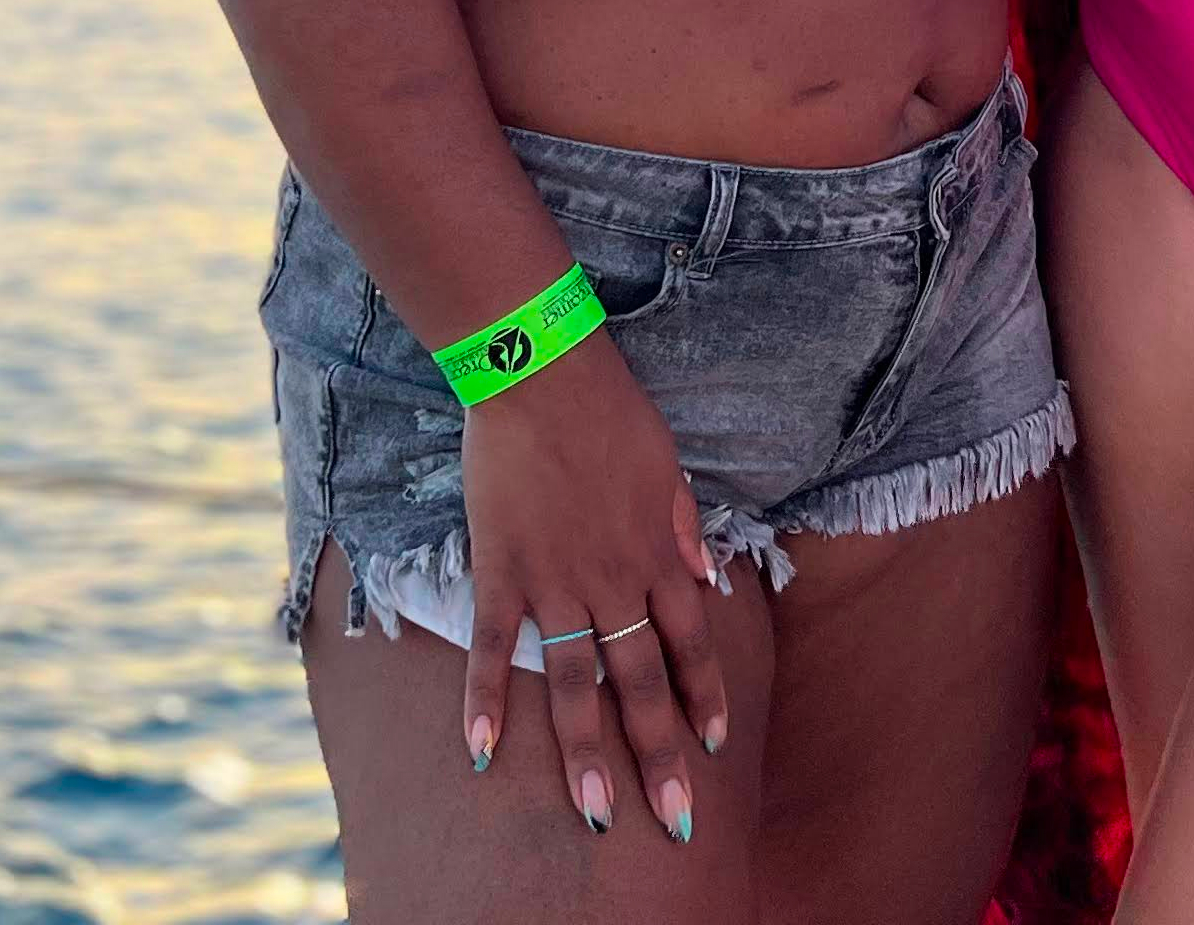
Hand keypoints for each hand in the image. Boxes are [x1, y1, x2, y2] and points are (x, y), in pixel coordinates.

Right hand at [460, 332, 731, 843]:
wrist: (542, 371)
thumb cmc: (611, 411)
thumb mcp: (667, 467)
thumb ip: (683, 529)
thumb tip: (711, 580)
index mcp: (660, 554)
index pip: (691, 643)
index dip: (702, 697)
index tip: (711, 747)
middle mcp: (615, 581)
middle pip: (643, 682)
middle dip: (661, 755)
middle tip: (674, 821)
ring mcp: (556, 582)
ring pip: (577, 685)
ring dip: (587, 756)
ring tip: (598, 817)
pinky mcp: (502, 571)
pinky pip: (497, 648)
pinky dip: (487, 700)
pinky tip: (481, 752)